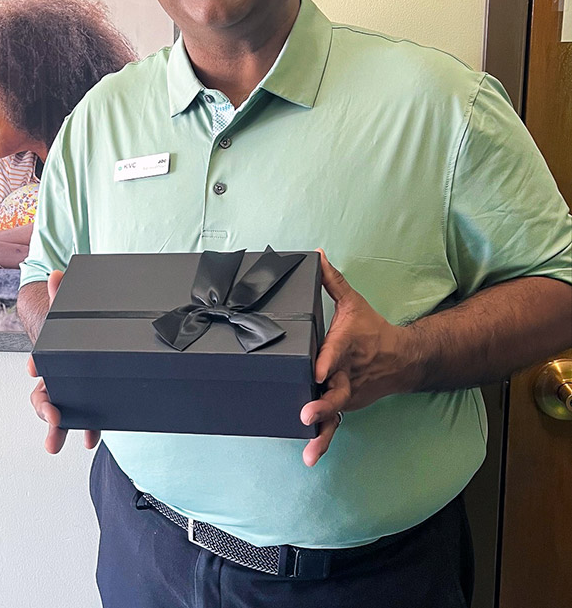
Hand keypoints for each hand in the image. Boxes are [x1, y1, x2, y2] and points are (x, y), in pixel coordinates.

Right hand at [28, 270, 100, 453]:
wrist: (96, 338)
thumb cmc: (76, 329)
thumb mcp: (71, 312)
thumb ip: (63, 294)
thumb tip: (57, 273)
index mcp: (53, 357)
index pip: (39, 364)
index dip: (36, 368)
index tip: (34, 369)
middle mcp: (60, 378)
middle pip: (45, 396)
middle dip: (44, 409)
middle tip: (51, 416)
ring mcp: (74, 393)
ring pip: (62, 414)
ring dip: (58, 429)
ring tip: (55, 444)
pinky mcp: (91, 403)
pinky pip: (86, 418)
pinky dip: (86, 429)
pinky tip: (89, 439)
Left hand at [300, 250, 410, 465]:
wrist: (405, 359)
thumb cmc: (372, 328)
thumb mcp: (352, 302)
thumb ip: (331, 281)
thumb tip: (315, 254)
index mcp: (348, 345)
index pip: (337, 351)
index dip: (328, 361)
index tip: (318, 371)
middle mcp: (348, 373)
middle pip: (336, 391)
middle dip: (322, 404)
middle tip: (306, 414)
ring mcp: (349, 393)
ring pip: (335, 414)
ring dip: (322, 432)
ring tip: (308, 448)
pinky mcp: (347, 405)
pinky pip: (334, 424)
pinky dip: (323, 441)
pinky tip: (309, 457)